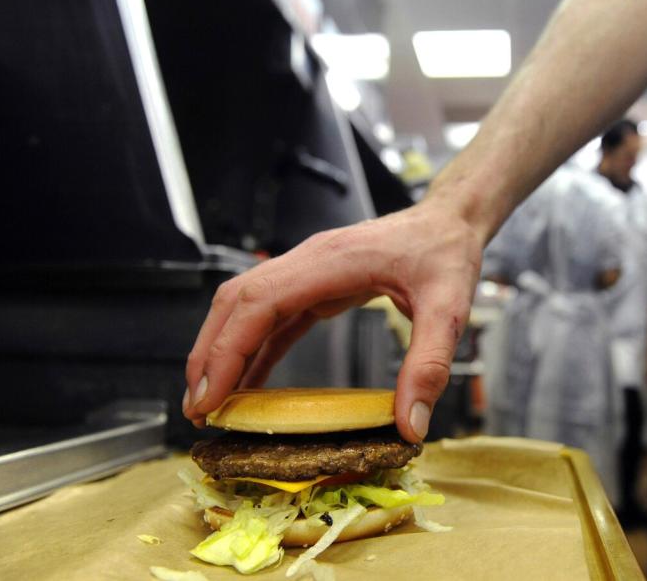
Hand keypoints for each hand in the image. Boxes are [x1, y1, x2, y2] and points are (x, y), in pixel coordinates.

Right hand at [183, 199, 483, 442]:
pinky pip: (274, 317)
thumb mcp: (448, 310)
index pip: (259, 303)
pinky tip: (249, 383)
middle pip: (236, 303)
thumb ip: (428, 365)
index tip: (209, 394)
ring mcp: (308, 270)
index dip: (227, 348)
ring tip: (210, 401)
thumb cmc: (447, 254)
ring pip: (246, 307)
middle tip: (197, 409)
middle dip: (210, 354)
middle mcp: (308, 261)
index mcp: (330, 262)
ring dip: (223, 350)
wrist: (450, 220)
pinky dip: (255, 349)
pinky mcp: (317, 284)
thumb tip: (411, 425)